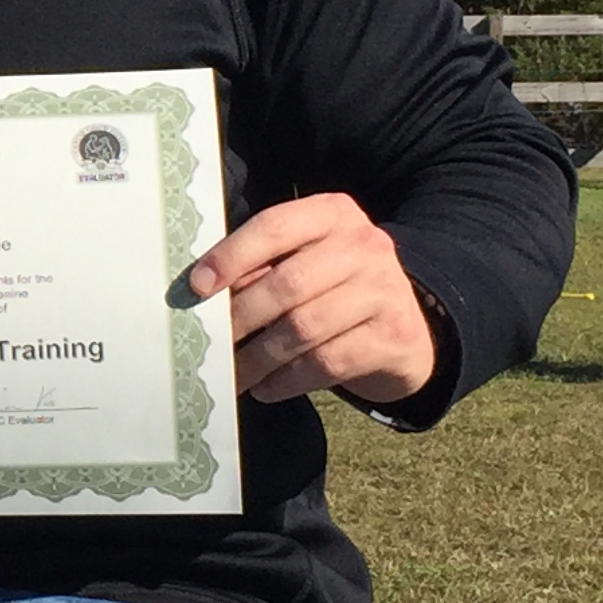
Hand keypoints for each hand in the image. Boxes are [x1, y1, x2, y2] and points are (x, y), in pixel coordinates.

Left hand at [186, 192, 436, 406]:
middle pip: (286, 284)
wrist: (406, 330)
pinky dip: (286, 380)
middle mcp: (364, 245)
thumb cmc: (334, 290)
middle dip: (240, 318)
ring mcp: (385, 290)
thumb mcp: (306, 261)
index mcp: (333, 214)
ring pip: (303, 328)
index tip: (196, 286)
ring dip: (257, 358)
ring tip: (233, 374)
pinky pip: (325, 363)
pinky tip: (265, 387)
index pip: (274, 227)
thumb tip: (201, 294)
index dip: (231, 256)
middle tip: (210, 343)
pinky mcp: (393, 336)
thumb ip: (262, 267)